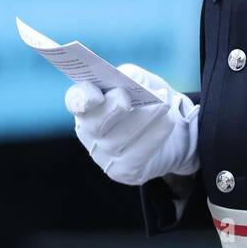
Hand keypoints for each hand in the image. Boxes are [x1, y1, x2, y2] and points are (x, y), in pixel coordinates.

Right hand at [65, 65, 198, 185]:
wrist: (171, 134)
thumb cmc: (147, 101)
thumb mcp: (141, 81)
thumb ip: (132, 76)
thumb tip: (129, 79)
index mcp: (86, 104)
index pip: (75, 101)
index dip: (81, 97)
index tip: (95, 92)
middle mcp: (89, 132)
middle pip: (93, 124)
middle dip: (110, 109)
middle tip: (126, 96)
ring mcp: (103, 155)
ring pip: (119, 139)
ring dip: (144, 118)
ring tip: (164, 103)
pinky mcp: (123, 171)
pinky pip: (138, 153)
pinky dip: (155, 133)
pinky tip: (169, 120)